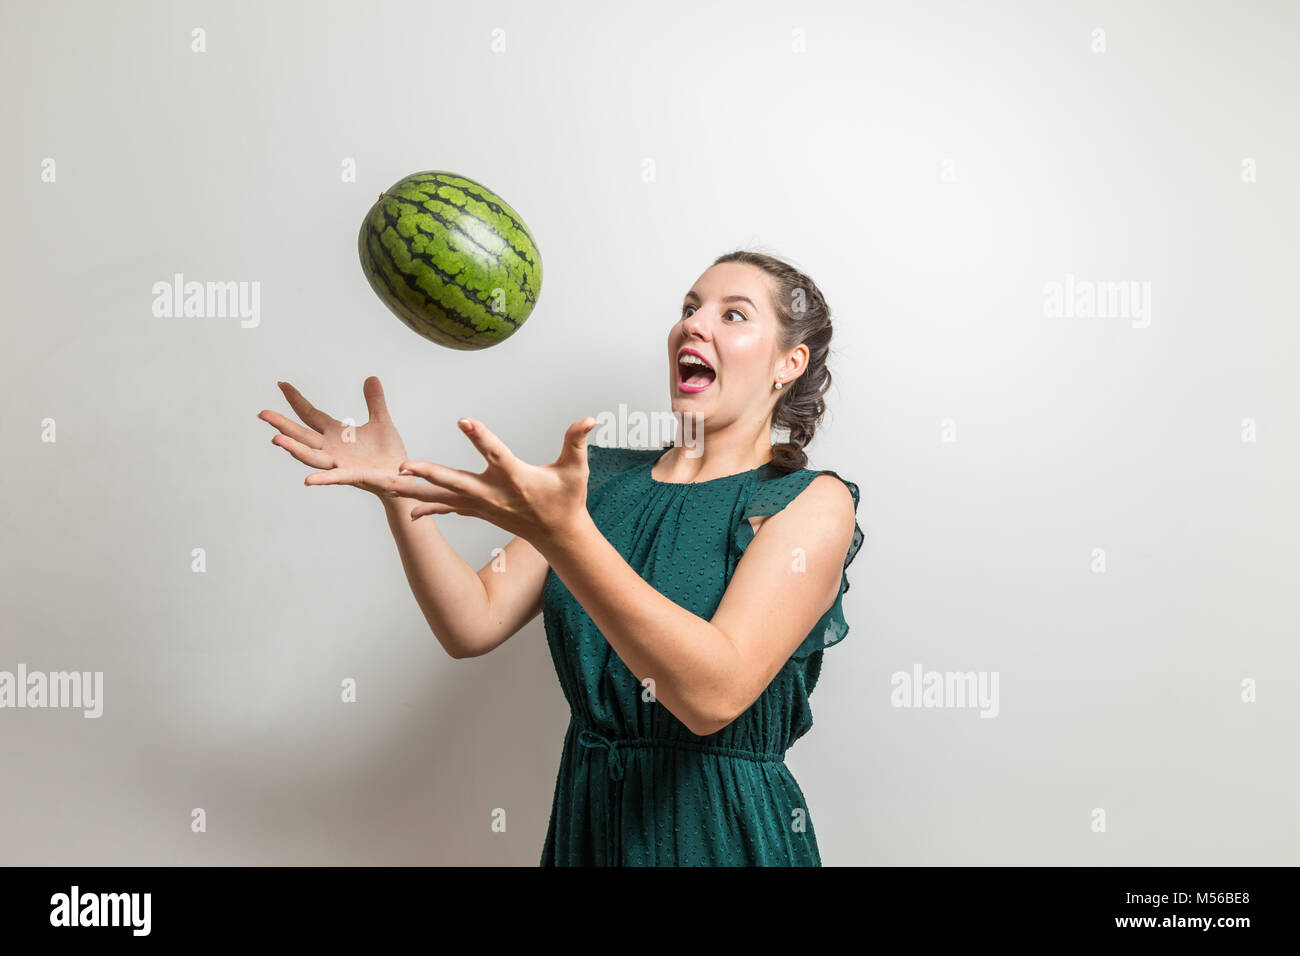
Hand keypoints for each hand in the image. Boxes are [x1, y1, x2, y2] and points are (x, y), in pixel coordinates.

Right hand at [259, 376, 410, 498]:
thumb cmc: (388, 452)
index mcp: (337, 434)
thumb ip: (375, 401)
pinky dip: (322, 479)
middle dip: (282, 425)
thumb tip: (371, 377)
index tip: (282, 384)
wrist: (401, 477)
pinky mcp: (352, 476)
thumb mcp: (381, 421)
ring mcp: (339, 463)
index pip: (311, 414)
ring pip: (311, 456)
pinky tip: (308, 480)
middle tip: (263, 413)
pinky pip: (335, 477)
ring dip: (294, 448)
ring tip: (276, 439)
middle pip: (302, 435)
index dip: (297, 400)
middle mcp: (332, 449)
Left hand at [385, 416, 596, 546]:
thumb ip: (577, 442)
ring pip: (443, 495)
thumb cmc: (567, 500)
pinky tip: (408, 509)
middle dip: (429, 472)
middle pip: (455, 480)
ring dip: (415, 490)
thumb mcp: (576, 470)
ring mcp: (483, 505)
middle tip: (404, 465)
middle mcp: (493, 493)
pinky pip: (448, 508)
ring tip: (387, 485)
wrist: (560, 536)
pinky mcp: (479, 511)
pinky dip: (428, 507)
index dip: (481, 437)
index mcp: (515, 478)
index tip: (464, 421)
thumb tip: (590, 419)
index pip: (496, 454)